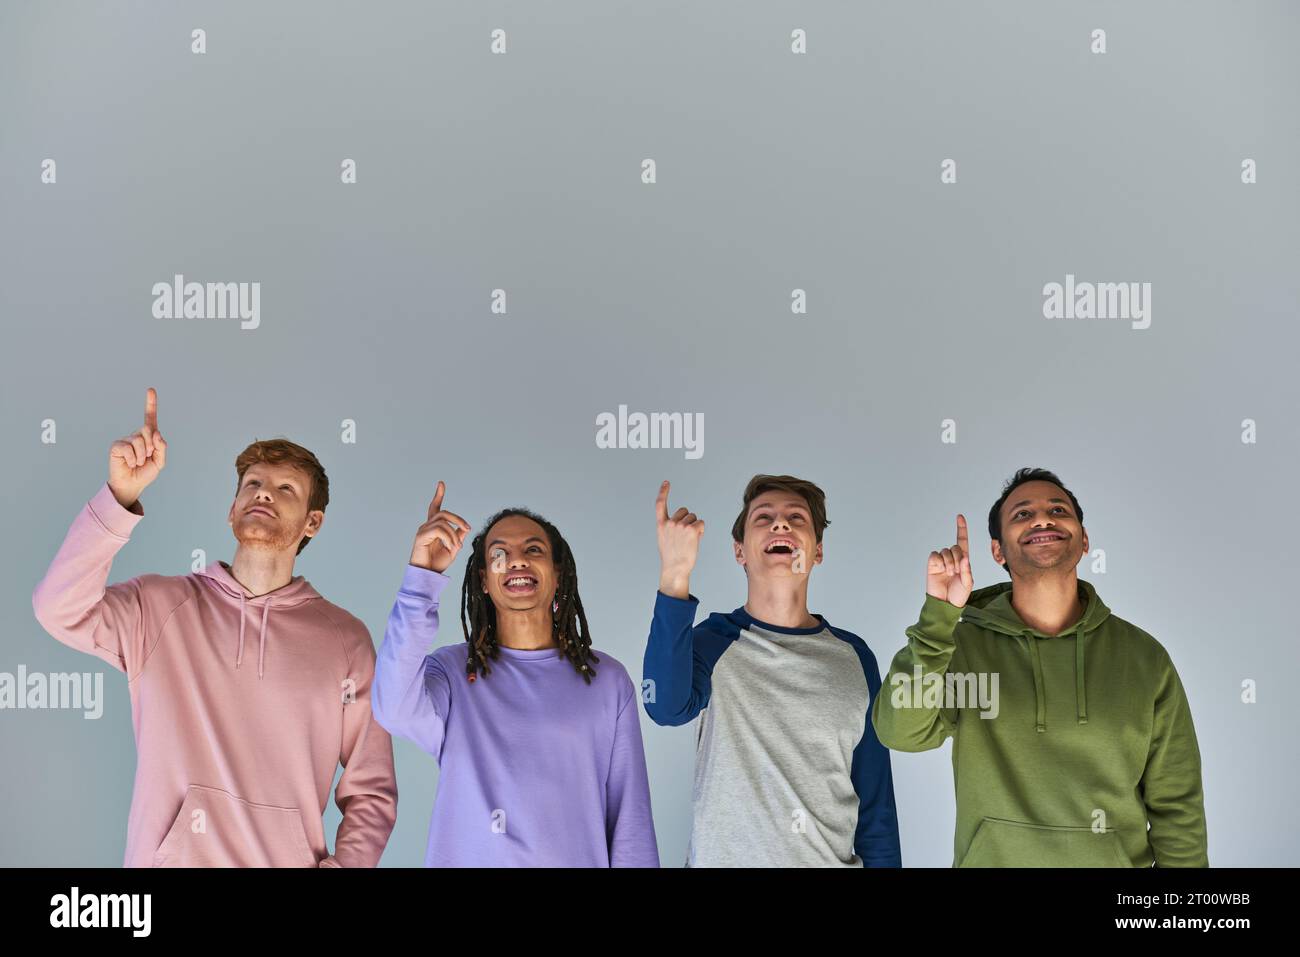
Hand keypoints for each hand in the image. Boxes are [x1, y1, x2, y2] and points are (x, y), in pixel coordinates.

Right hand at [107, 387, 167, 509]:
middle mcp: (137, 435)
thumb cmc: (145, 473)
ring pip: (140, 441)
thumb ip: (162, 448)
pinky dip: (132, 458)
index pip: (150, 418)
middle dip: (152, 446)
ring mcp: (126, 440)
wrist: (132, 485)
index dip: (150, 404)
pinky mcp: (117, 445)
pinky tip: (129, 463)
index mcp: (149, 437)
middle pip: (148, 430)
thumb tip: (157, 434)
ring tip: (137, 462)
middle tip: (147, 457)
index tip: (150, 390)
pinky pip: (128, 448)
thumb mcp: (159, 462)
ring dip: (142, 455)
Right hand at [410, 481, 470, 573]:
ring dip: (454, 534)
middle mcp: (427, 526)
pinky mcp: (421, 535)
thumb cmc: (437, 563)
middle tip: (467, 528)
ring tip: (457, 546)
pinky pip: (439, 530)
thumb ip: (458, 537)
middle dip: (458, 518)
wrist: (427, 575)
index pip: (435, 508)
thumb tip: (465, 527)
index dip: (438, 496)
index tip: (441, 483)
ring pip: (443, 522)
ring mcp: (423, 530)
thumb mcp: (453, 548)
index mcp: (434, 528)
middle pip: (444, 513)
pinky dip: (448, 538)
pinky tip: (450, 547)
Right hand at [656, 480, 702, 598]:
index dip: (663, 492)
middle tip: (684, 537)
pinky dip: (700, 530)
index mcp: (661, 524)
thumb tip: (685, 522)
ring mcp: (680, 525)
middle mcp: (670, 522)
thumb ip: (671, 527)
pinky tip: (695, 540)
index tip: (666, 482)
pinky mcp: (691, 529)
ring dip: (694, 526)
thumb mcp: (665, 539)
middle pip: (685, 511)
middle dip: (688, 520)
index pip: (660, 504)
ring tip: (688, 541)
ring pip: (694, 517)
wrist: (675, 568)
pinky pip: (700, 523)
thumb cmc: (672, 556)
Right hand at [926, 514, 973, 607]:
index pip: (962, 541)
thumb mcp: (968, 583)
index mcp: (962, 560)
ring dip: (950, 562)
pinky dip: (940, 562)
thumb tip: (965, 557)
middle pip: (955, 547)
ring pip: (946, 551)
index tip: (959, 517)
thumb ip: (967, 570)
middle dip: (958, 558)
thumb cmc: (958, 595)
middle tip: (957, 572)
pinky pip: (936, 555)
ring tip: (950, 573)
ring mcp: (941, 561)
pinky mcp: (932, 564)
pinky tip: (941, 570)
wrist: (945, 603)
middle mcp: (951, 558)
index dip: (961, 529)